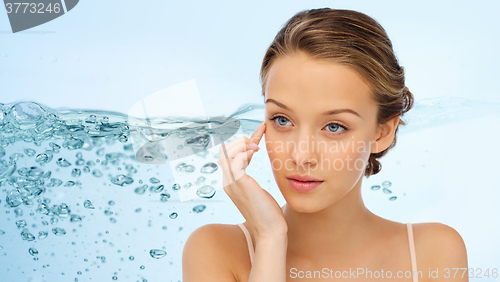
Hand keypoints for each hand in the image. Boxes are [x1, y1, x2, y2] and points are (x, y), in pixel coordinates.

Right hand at [217, 121, 286, 238]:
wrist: (271, 231)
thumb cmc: (268, 214)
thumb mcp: (258, 193)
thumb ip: (252, 182)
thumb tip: (256, 178)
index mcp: (231, 184)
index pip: (229, 157)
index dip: (243, 144)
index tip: (259, 133)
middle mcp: (228, 183)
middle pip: (224, 152)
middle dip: (240, 141)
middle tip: (258, 137)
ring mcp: (232, 183)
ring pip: (226, 153)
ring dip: (241, 144)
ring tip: (256, 145)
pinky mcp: (240, 183)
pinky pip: (235, 160)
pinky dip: (244, 151)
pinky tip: (256, 150)